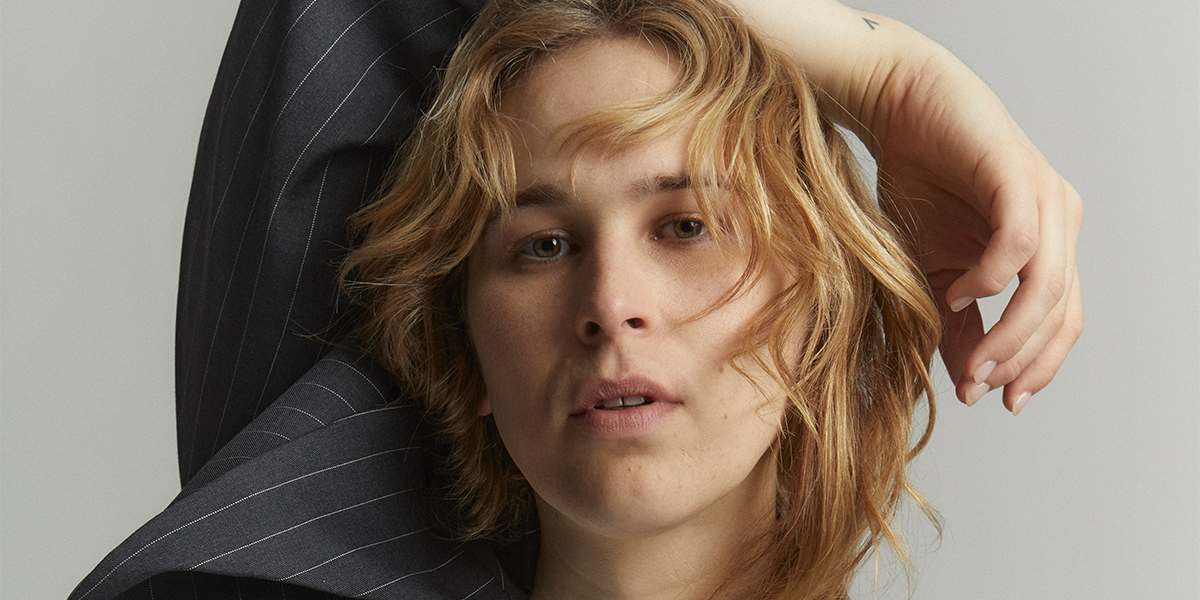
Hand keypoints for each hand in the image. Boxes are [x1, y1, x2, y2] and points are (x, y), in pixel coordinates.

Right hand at [730, 0, 1082, 412]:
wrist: (894, 108)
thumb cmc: (914, 182)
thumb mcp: (931, 270)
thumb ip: (955, 323)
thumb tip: (969, 382)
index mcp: (1046, 246)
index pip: (1061, 321)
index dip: (1036, 366)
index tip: (999, 402)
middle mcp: (1057, 222)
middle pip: (1063, 312)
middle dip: (1024, 360)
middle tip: (982, 388)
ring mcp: (1043, 196)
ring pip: (1048, 286)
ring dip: (1012, 334)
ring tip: (975, 363)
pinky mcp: (1016, 174)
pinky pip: (1019, 242)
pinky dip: (991, 278)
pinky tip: (959, 292)